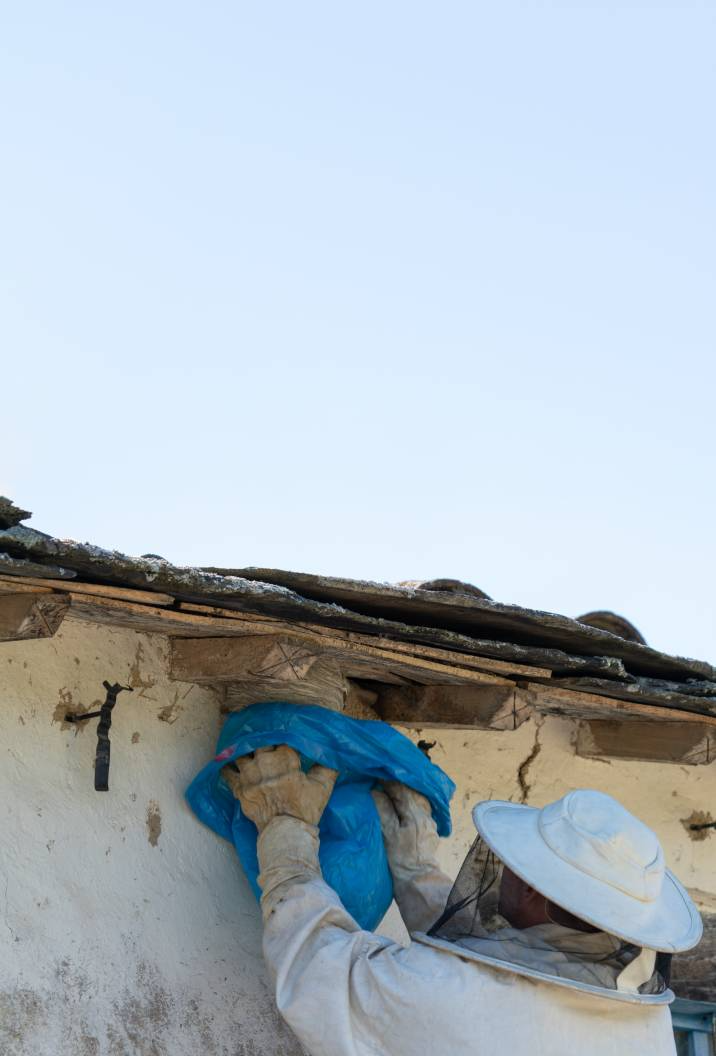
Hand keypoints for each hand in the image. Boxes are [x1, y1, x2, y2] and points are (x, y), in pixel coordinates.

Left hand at [222, 745, 337, 831]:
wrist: (286, 834)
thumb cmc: (305, 810)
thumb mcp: (323, 787)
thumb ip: (327, 767)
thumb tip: (330, 754)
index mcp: (286, 758)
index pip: (283, 739)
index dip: (285, 742)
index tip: (286, 745)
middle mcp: (265, 762)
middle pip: (261, 743)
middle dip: (266, 746)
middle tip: (269, 751)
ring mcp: (249, 775)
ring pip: (243, 754)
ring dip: (247, 754)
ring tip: (251, 755)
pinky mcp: (239, 789)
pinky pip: (228, 772)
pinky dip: (229, 768)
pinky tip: (231, 765)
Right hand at [372, 781, 436, 865]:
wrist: (418, 881)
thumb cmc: (400, 859)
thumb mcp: (388, 834)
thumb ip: (384, 810)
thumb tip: (376, 792)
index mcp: (415, 813)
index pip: (402, 790)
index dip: (389, 782)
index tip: (377, 776)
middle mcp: (426, 815)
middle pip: (413, 793)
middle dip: (398, 786)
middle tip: (384, 781)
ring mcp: (430, 824)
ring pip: (418, 801)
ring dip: (406, 794)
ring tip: (393, 792)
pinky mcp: (429, 832)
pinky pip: (421, 810)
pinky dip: (411, 804)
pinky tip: (404, 807)